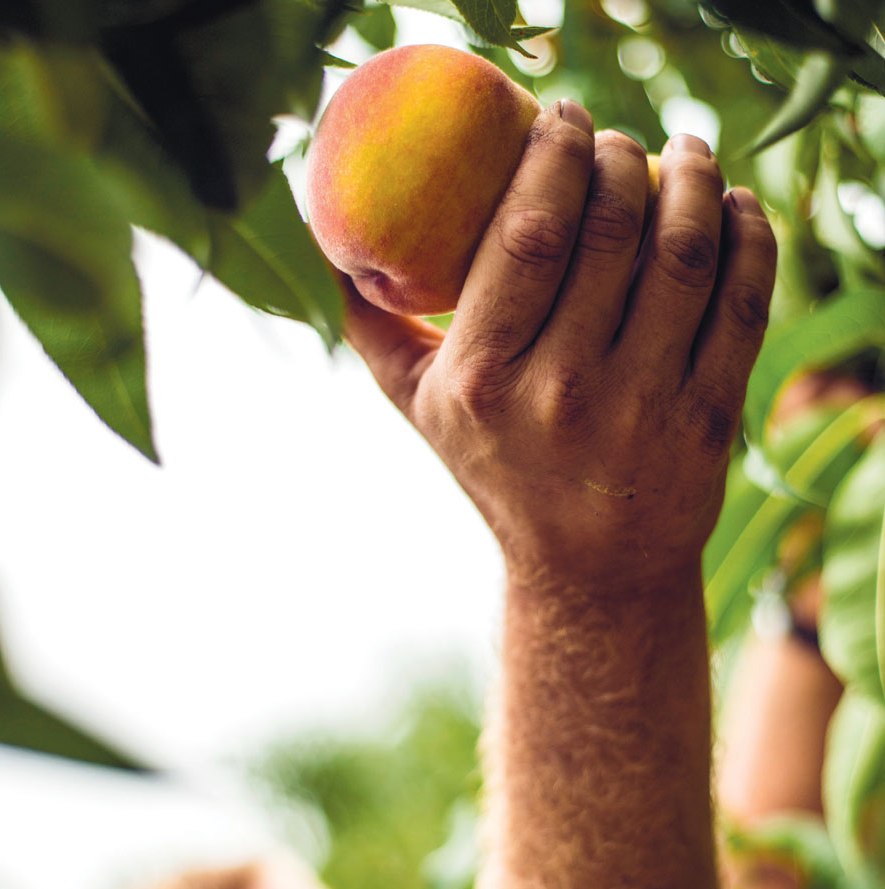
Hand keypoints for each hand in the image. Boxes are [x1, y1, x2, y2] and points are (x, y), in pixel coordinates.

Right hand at [344, 102, 776, 592]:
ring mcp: (642, 406)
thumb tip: (343, 251)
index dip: (553, 155)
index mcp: (484, 378)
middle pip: (610, 227)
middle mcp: (562, 391)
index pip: (526, 233)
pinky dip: (749, 237)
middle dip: (623, 154)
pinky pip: (741, 303)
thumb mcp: (424, 412)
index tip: (561, 116)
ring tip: (685, 152)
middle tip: (620, 138)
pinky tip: (734, 206)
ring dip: (693, 179)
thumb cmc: (503, 473)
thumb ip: (379, 332)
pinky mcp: (707, 418)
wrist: (589, 570)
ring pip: (684, 253)